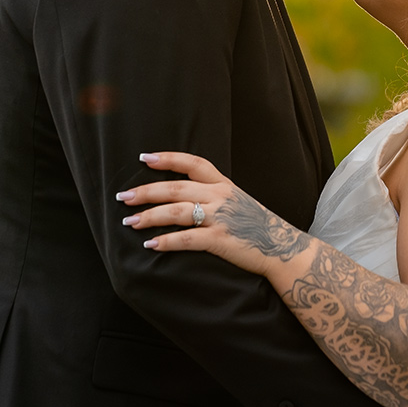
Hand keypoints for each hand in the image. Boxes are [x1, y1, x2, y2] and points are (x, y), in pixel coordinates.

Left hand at [118, 152, 312, 276]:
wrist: (283, 248)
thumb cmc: (257, 226)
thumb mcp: (238, 201)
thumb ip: (214, 195)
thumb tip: (183, 196)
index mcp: (224, 184)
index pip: (193, 163)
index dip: (168, 158)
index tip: (144, 157)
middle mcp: (221, 196)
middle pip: (175, 188)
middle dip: (146, 192)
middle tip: (124, 197)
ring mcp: (221, 217)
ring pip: (177, 212)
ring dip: (149, 217)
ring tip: (129, 223)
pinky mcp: (221, 240)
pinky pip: (187, 239)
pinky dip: (166, 242)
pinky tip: (151, 245)